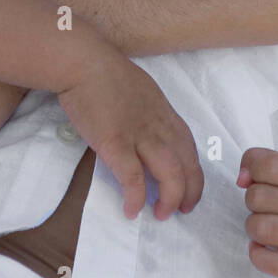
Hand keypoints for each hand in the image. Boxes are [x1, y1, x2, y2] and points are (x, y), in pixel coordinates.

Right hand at [57, 52, 202, 219]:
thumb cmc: (105, 72)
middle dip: (190, 192)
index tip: (190, 188)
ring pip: (170, 174)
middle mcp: (159, 126)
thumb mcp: (140, 90)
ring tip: (162, 215)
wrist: (83, 62)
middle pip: (187, 165)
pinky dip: (135, 197)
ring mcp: (139, 135)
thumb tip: (146, 131)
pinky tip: (131, 210)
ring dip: (170, 199)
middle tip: (182, 210)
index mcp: (165, 113)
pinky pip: (133, 178)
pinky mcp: (115, 144)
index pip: (190, 148)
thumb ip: (148, 113)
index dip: (194, 173)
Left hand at [237, 147, 277, 277]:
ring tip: (263, 226)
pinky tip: (261, 248)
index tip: (257, 179)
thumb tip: (241, 179)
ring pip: (260, 228)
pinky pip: (272, 263)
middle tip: (264, 207)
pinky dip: (257, 256)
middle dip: (251, 201)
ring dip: (252, 227)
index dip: (252, 170)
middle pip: (257, 197)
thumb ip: (259, 161)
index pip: (268, 165)